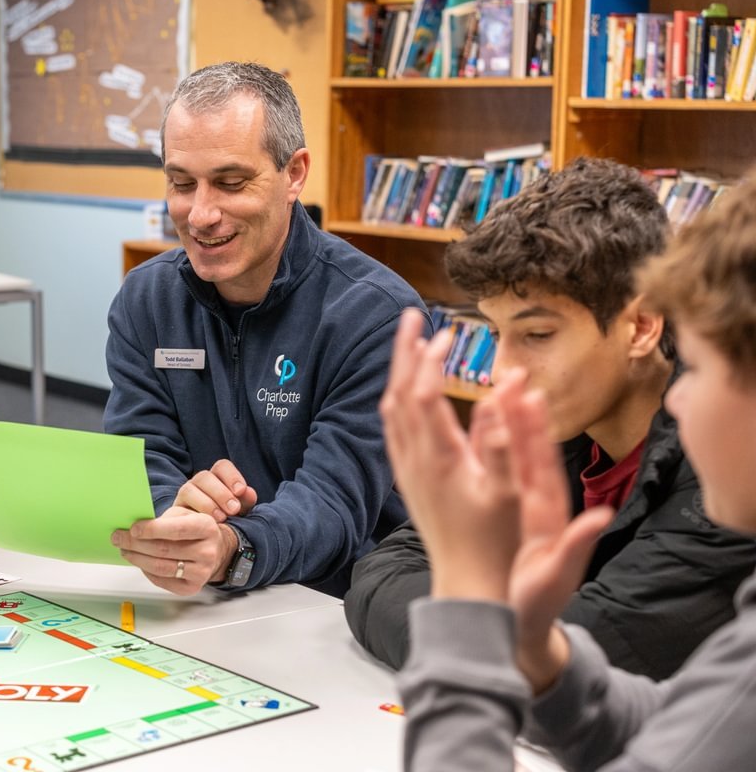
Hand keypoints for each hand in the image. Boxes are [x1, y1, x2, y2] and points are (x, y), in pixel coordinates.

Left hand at [112, 506, 236, 594]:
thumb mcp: (185, 515)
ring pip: (161, 567)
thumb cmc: (194, 530)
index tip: (133, 529)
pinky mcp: (192, 588)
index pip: (176, 530)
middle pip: (164, 550)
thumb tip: (134, 527)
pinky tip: (139, 561)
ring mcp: (201, 572)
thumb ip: (164, 519)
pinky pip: (162, 581)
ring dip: (137, 558)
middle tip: (119, 538)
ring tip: (125, 550)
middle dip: (136, 544)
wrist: (216, 550)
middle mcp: (207, 551)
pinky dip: (146, 571)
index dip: (152, 529)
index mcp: (206, 527)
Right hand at [173, 460, 257, 521]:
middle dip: (220, 493)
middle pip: (204, 476)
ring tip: (221, 519)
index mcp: (217, 478)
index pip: (222, 466)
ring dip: (206, 504)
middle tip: (234, 509)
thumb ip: (245, 501)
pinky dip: (192, 515)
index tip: (241, 491)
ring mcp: (185, 495)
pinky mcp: (174, 510)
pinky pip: (177, 508)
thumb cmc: (228, 520)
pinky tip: (204, 525)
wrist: (208, 539)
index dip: (231, 476)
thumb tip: (249, 492)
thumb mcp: (241, 511)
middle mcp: (199, 483)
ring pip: (188, 489)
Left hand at [379, 309, 522, 601]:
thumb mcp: (510, 492)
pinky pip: (392, 429)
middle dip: (405, 352)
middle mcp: (414, 460)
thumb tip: (506, 390)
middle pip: (398, 393)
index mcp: (439, 458)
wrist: (467, 584)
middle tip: (412, 316)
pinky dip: (396, 399)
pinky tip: (405, 393)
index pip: (424, 394)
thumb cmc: (496, 542)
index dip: (432, 359)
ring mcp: (407, 470)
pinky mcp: (407, 480)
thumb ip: (505, 439)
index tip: (447, 332)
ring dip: (398, 372)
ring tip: (408, 344)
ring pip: (390, 410)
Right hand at [502, 390, 613, 691]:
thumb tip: (599, 517)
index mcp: (548, 517)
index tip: (530, 397)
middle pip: (530, 452)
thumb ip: (577, 547)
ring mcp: (524, 507)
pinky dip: (492, 448)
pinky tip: (482, 425)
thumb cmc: (537, 607)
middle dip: (522, 414)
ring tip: (500, 389)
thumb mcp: (557, 578)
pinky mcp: (509, 513)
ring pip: (515, 459)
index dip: (536, 431)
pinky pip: (500, 474)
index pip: (542, 466)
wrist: (524, 625)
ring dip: (508, 424)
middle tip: (514, 378)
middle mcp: (539, 505)